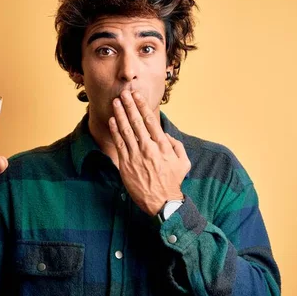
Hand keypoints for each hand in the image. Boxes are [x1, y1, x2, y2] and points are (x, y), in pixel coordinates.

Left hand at [108, 90, 190, 216]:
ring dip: (120, 114)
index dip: (142, 106)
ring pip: (126, 130)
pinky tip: (112, 120)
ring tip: (116, 102)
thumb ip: (177, 146)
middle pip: (137, 122)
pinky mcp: (126, 164)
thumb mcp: (183, 163)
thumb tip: (167, 135)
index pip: (151, 121)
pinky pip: (119, 143)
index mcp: (163, 146)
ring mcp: (136, 156)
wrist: (161, 202)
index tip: (137, 96)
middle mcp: (149, 148)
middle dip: (129, 106)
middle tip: (124, 93)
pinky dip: (115, 130)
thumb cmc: (173, 182)